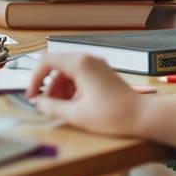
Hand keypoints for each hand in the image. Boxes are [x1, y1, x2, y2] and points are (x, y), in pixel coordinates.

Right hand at [27, 53, 142, 136]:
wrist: (143, 116)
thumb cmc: (112, 115)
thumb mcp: (77, 115)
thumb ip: (52, 107)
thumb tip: (37, 104)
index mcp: (80, 64)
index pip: (46, 62)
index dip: (34, 79)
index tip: (31, 96)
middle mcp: (88, 59)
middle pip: (56, 67)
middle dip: (48, 87)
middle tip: (48, 107)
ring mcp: (97, 65)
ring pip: (68, 72)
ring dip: (60, 89)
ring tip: (63, 109)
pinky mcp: (103, 73)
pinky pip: (80, 76)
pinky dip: (72, 89)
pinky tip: (76, 106)